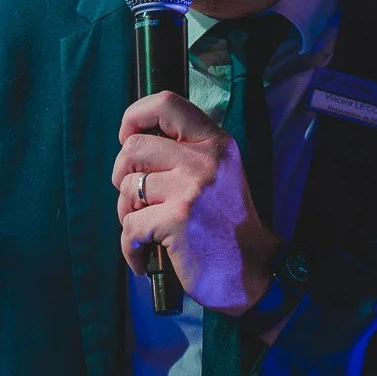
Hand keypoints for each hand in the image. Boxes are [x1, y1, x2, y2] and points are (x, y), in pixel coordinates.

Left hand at [114, 91, 279, 313]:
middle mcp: (205, 159)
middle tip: (136, 198)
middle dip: (122, 175)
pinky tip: (143, 255)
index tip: (128, 138)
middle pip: (132, 148)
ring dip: (127, 213)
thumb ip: (186, 151)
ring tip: (146, 230)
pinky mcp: (178, 219)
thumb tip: (133, 140)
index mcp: (215, 142)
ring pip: (126, 187)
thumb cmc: (226, 225)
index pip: (166, 103)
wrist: (253, 272)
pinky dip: (130, 247)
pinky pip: (130, 226)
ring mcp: (192, 189)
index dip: (134, 116)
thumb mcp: (219, 173)